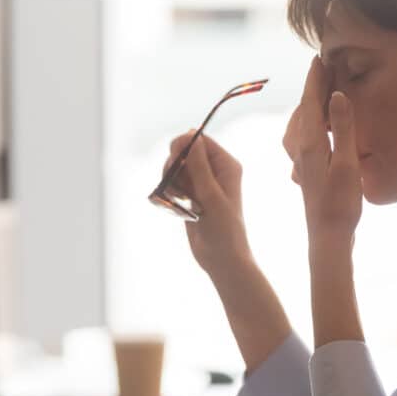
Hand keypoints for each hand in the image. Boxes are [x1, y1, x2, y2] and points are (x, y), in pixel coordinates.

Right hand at [162, 132, 251, 276]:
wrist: (222, 259)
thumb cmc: (224, 229)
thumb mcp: (211, 195)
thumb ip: (199, 166)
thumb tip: (191, 136)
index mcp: (226, 165)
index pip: (200, 141)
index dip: (184, 146)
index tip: (175, 162)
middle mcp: (214, 171)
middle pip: (184, 152)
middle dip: (175, 165)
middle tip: (177, 186)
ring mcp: (201, 183)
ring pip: (176, 168)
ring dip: (171, 181)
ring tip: (179, 199)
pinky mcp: (191, 196)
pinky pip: (173, 183)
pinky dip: (170, 191)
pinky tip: (176, 205)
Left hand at [282, 57, 362, 243]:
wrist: (327, 234)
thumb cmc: (341, 203)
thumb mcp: (347, 163)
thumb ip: (343, 128)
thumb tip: (337, 94)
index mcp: (310, 142)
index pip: (311, 100)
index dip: (315, 78)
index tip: (319, 57)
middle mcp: (300, 147)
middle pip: (304, 107)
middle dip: (313, 86)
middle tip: (325, 66)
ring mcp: (300, 158)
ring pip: (301, 121)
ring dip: (311, 102)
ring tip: (323, 89)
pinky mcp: (305, 167)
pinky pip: (303, 133)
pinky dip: (310, 119)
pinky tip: (318, 123)